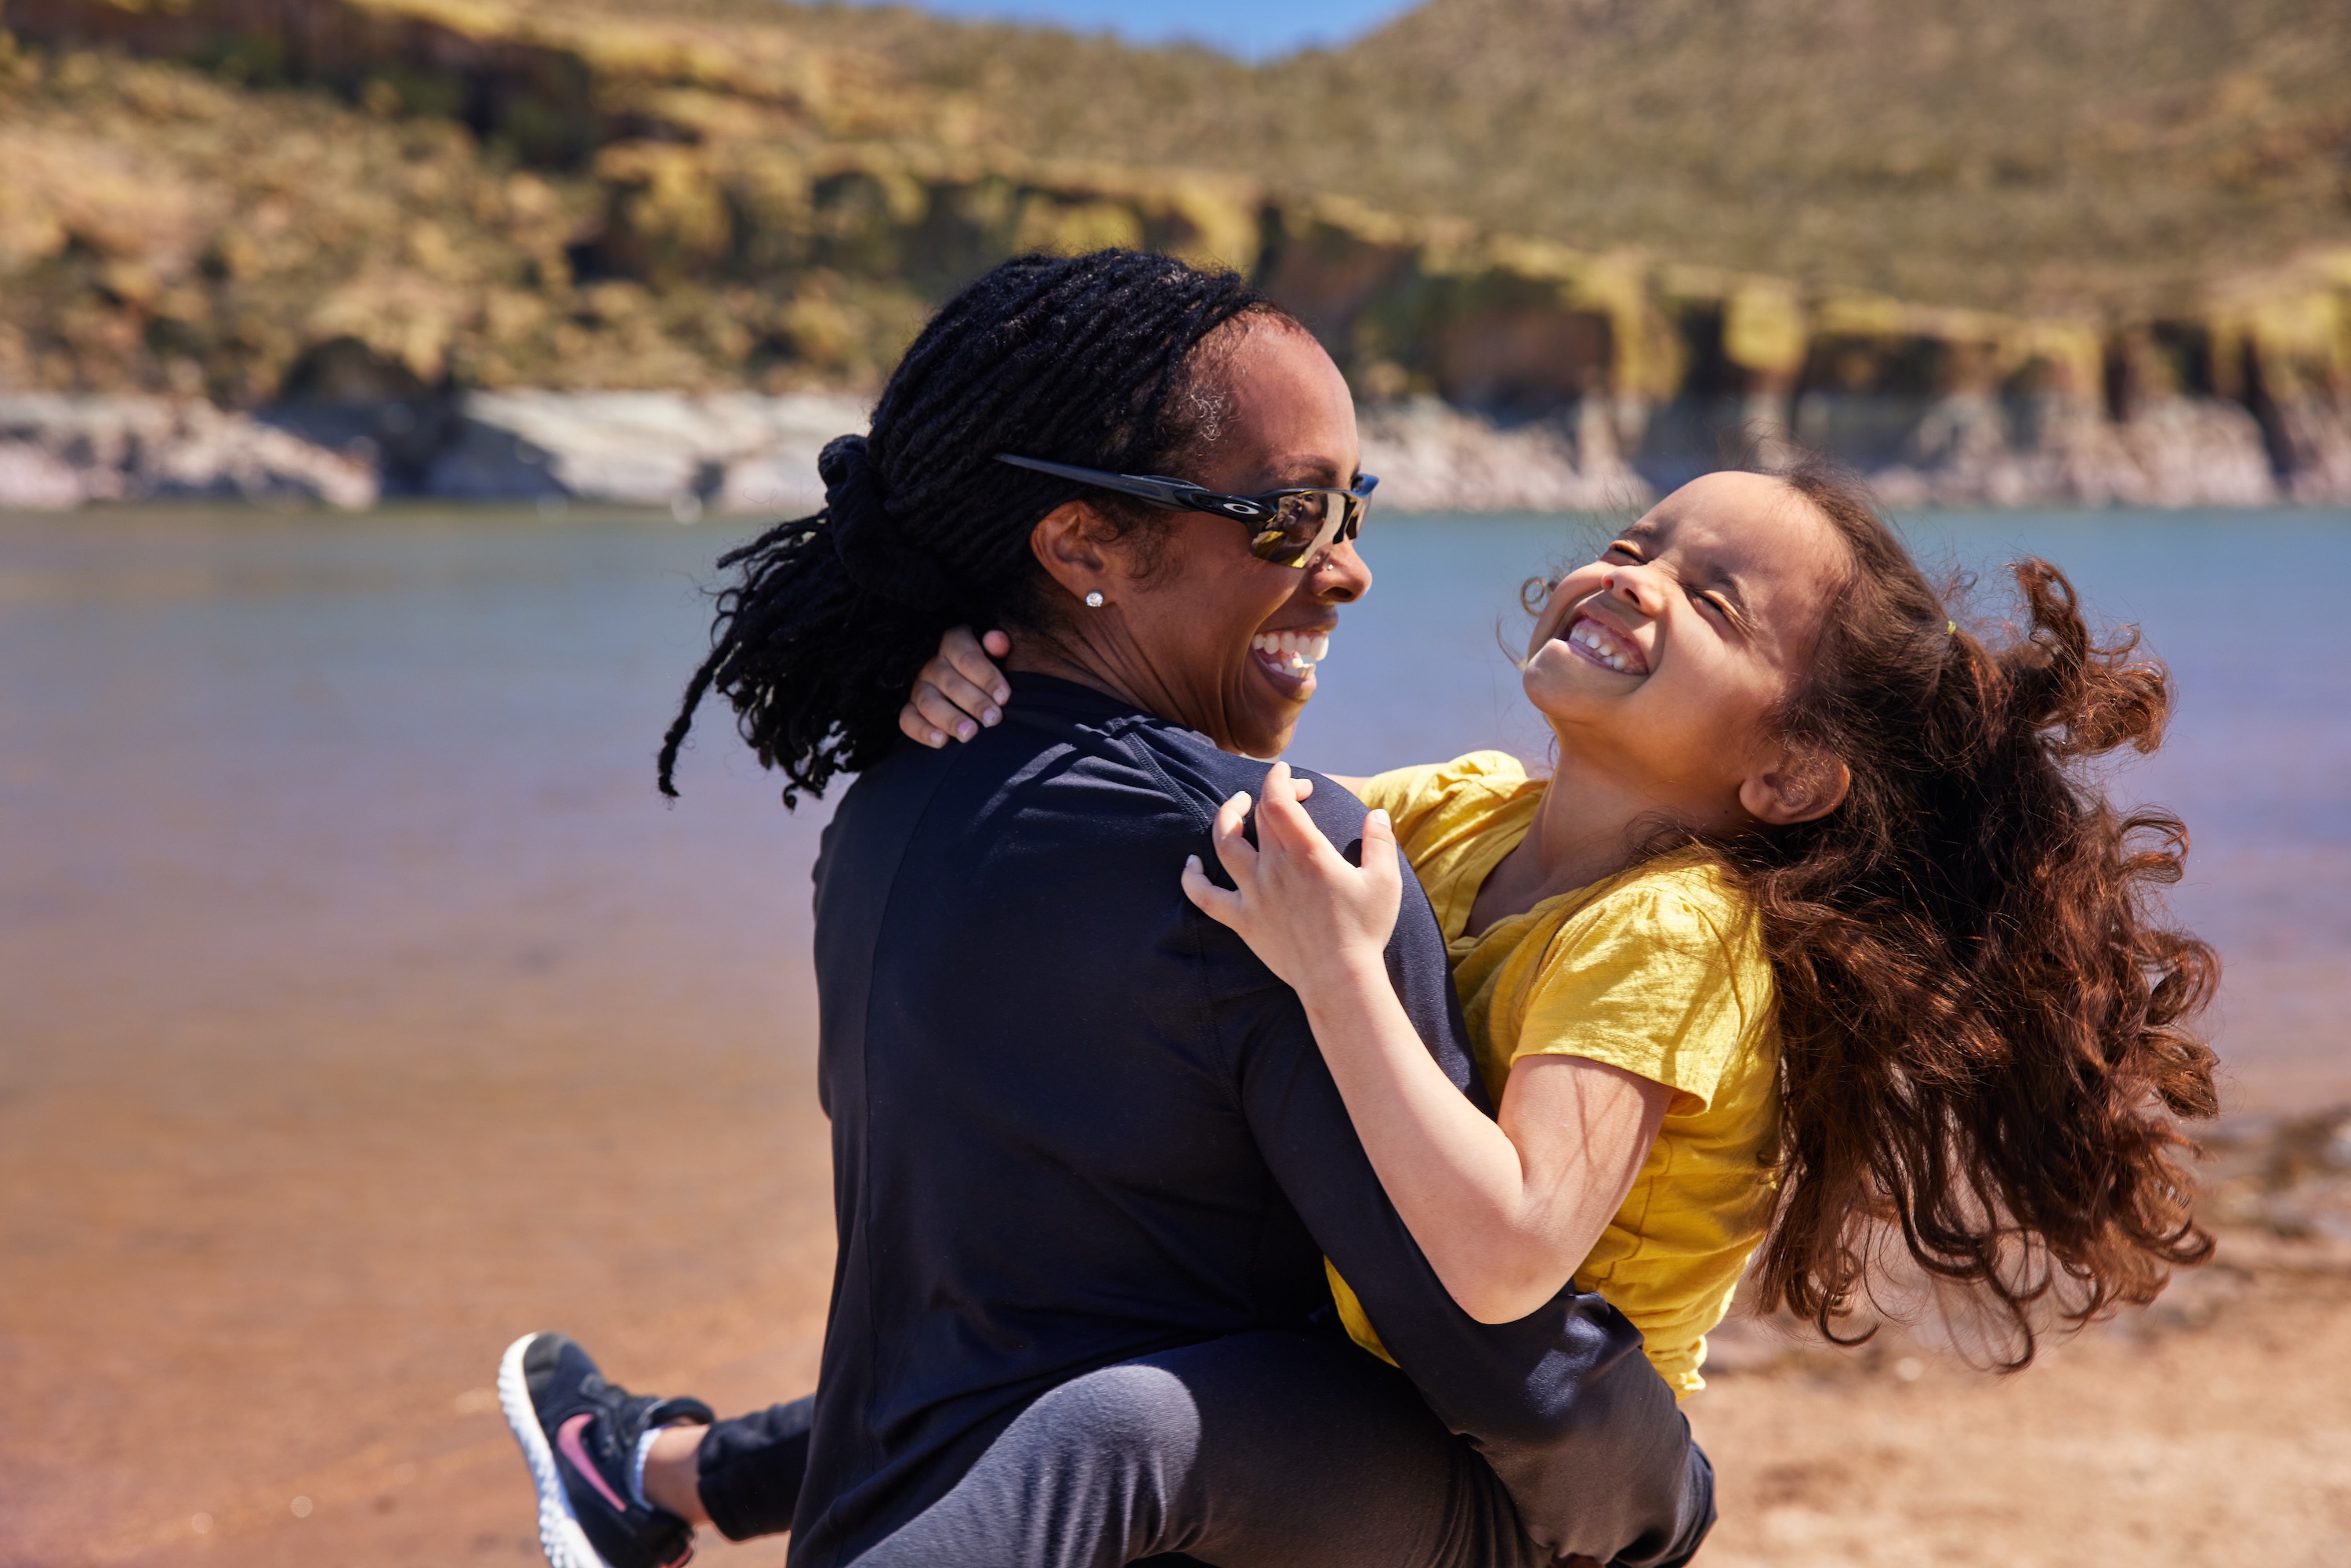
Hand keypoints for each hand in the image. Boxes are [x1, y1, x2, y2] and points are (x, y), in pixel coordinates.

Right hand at [899, 626, 1010, 746]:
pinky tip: (941, 741)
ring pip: (929, 702)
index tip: (1004, 697)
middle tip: (993, 719)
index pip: (967, 657)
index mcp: (954, 644)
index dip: (986, 677)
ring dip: (950, 719)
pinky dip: (923, 732)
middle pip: (950, 682)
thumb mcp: (997, 654)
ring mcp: (919, 687)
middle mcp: (933, 664)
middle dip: (974, 702)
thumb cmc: (990, 673)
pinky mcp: (910, 709)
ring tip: (969, 734)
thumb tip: (998, 641)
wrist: (974, 690)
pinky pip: (908, 720)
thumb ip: (999, 646)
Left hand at [1179, 761, 1401, 994]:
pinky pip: (1205, 897)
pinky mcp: (1243, 920)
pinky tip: (1191, 864)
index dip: (1279, 780)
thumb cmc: (1365, 931)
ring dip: (1225, 819)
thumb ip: (1380, 842)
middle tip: (1285, 796)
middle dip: (1268, 795)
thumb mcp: (1384, 881)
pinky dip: (1192, 878)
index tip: (1287, 775)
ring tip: (1234, 808)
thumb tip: (1376, 814)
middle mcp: (1275, 868)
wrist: (1339, 980)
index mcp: (1307, 853)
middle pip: (1256, 816)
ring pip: (1224, 844)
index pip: (1278, 801)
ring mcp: (1254, 894)